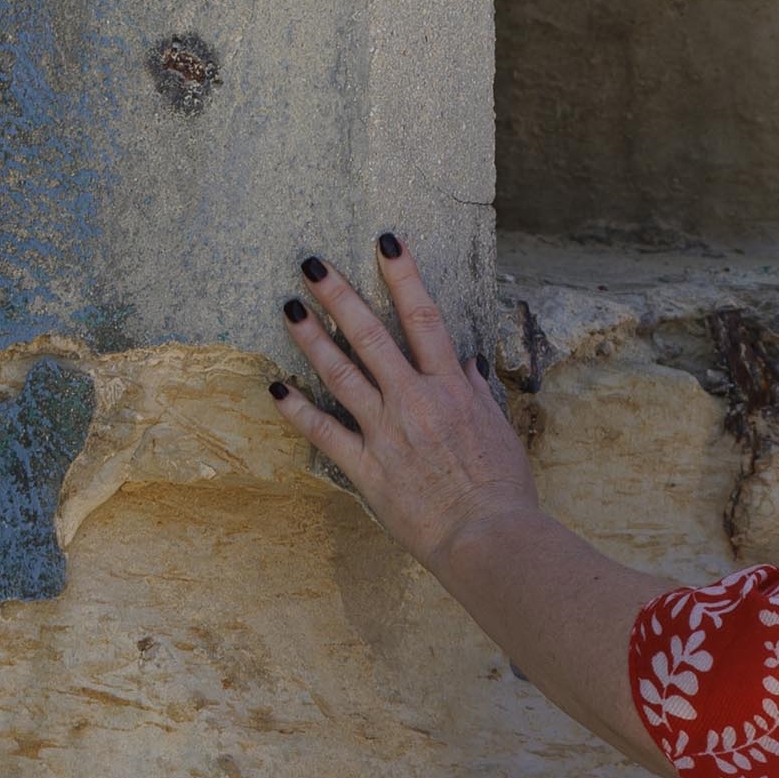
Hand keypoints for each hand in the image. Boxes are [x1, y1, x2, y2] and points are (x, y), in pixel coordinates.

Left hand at [269, 234, 539, 571]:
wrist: (487, 536)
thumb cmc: (503, 489)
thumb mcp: (500, 432)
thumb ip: (476, 395)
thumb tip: (463, 364)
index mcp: (450, 388)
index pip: (423, 316)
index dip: (403, 274)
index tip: (385, 241)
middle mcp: (414, 400)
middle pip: (370, 335)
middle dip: (338, 296)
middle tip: (311, 264)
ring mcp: (385, 431)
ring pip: (340, 374)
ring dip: (311, 339)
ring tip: (287, 308)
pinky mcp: (366, 467)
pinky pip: (324, 433)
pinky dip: (297, 411)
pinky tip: (275, 388)